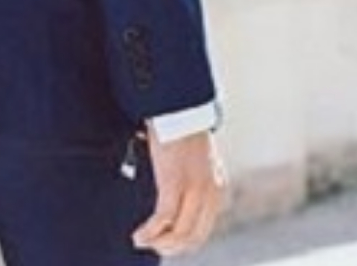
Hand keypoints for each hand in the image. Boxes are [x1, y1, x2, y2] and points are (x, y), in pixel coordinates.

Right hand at [131, 127, 226, 256]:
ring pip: (179, 234)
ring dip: (158, 243)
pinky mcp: (174, 183)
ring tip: (141, 242)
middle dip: (170, 248)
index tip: (163, 244)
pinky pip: (163, 218)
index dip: (182, 244)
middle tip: (151, 247)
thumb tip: (178, 200)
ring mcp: (194, 190)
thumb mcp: (198, 162)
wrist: (180, 108)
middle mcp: (210, 194)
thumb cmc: (184, 131)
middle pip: (192, 238)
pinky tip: (139, 235)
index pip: (202, 231)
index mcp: (217, 190)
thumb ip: (195, 183)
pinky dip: (150, 231)